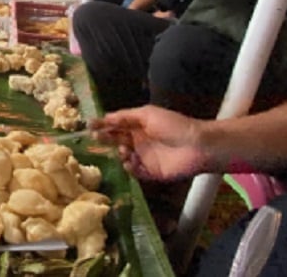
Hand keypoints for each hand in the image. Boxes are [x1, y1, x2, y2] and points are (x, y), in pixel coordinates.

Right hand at [90, 105, 215, 180]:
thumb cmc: (174, 125)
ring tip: (123, 150)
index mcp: (138, 125)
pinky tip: (130, 161)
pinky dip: (129, 167)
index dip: (103, 124)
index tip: (89, 125)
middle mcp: (139, 140)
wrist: (198, 146)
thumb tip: (106, 116)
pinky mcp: (151, 172)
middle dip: (105, 138)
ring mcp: (145, 157)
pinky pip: (134, 171)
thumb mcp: (148, 114)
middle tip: (96, 137)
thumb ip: (126, 116)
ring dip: (119, 153)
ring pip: (123, 156)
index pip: (116, 124)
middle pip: (116, 140)